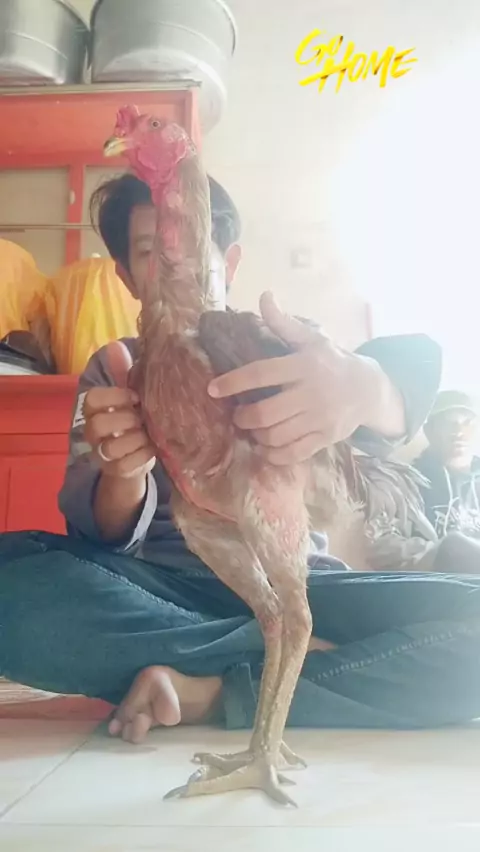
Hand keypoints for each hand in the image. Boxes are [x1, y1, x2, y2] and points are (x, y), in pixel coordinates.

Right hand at [83, 342, 155, 479]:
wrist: (135, 456)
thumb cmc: (131, 420)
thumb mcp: (128, 396)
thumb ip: (122, 373)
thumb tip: (115, 345)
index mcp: (93, 410)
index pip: (92, 399)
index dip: (116, 397)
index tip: (136, 397)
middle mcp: (92, 432)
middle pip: (100, 424)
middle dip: (127, 420)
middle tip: (142, 418)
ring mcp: (102, 453)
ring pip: (112, 447)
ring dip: (136, 439)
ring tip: (147, 434)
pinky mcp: (115, 471)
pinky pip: (128, 464)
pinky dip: (144, 454)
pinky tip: (151, 448)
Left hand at [208, 292, 398, 464]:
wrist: (369, 389)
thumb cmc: (332, 361)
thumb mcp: (311, 339)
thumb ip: (284, 323)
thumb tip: (264, 297)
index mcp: (303, 365)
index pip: (261, 373)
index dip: (234, 382)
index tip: (212, 389)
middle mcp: (312, 393)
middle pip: (266, 413)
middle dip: (243, 417)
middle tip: (237, 415)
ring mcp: (320, 418)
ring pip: (276, 436)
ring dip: (256, 436)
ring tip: (252, 429)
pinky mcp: (325, 439)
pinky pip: (293, 454)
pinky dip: (273, 455)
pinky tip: (266, 447)